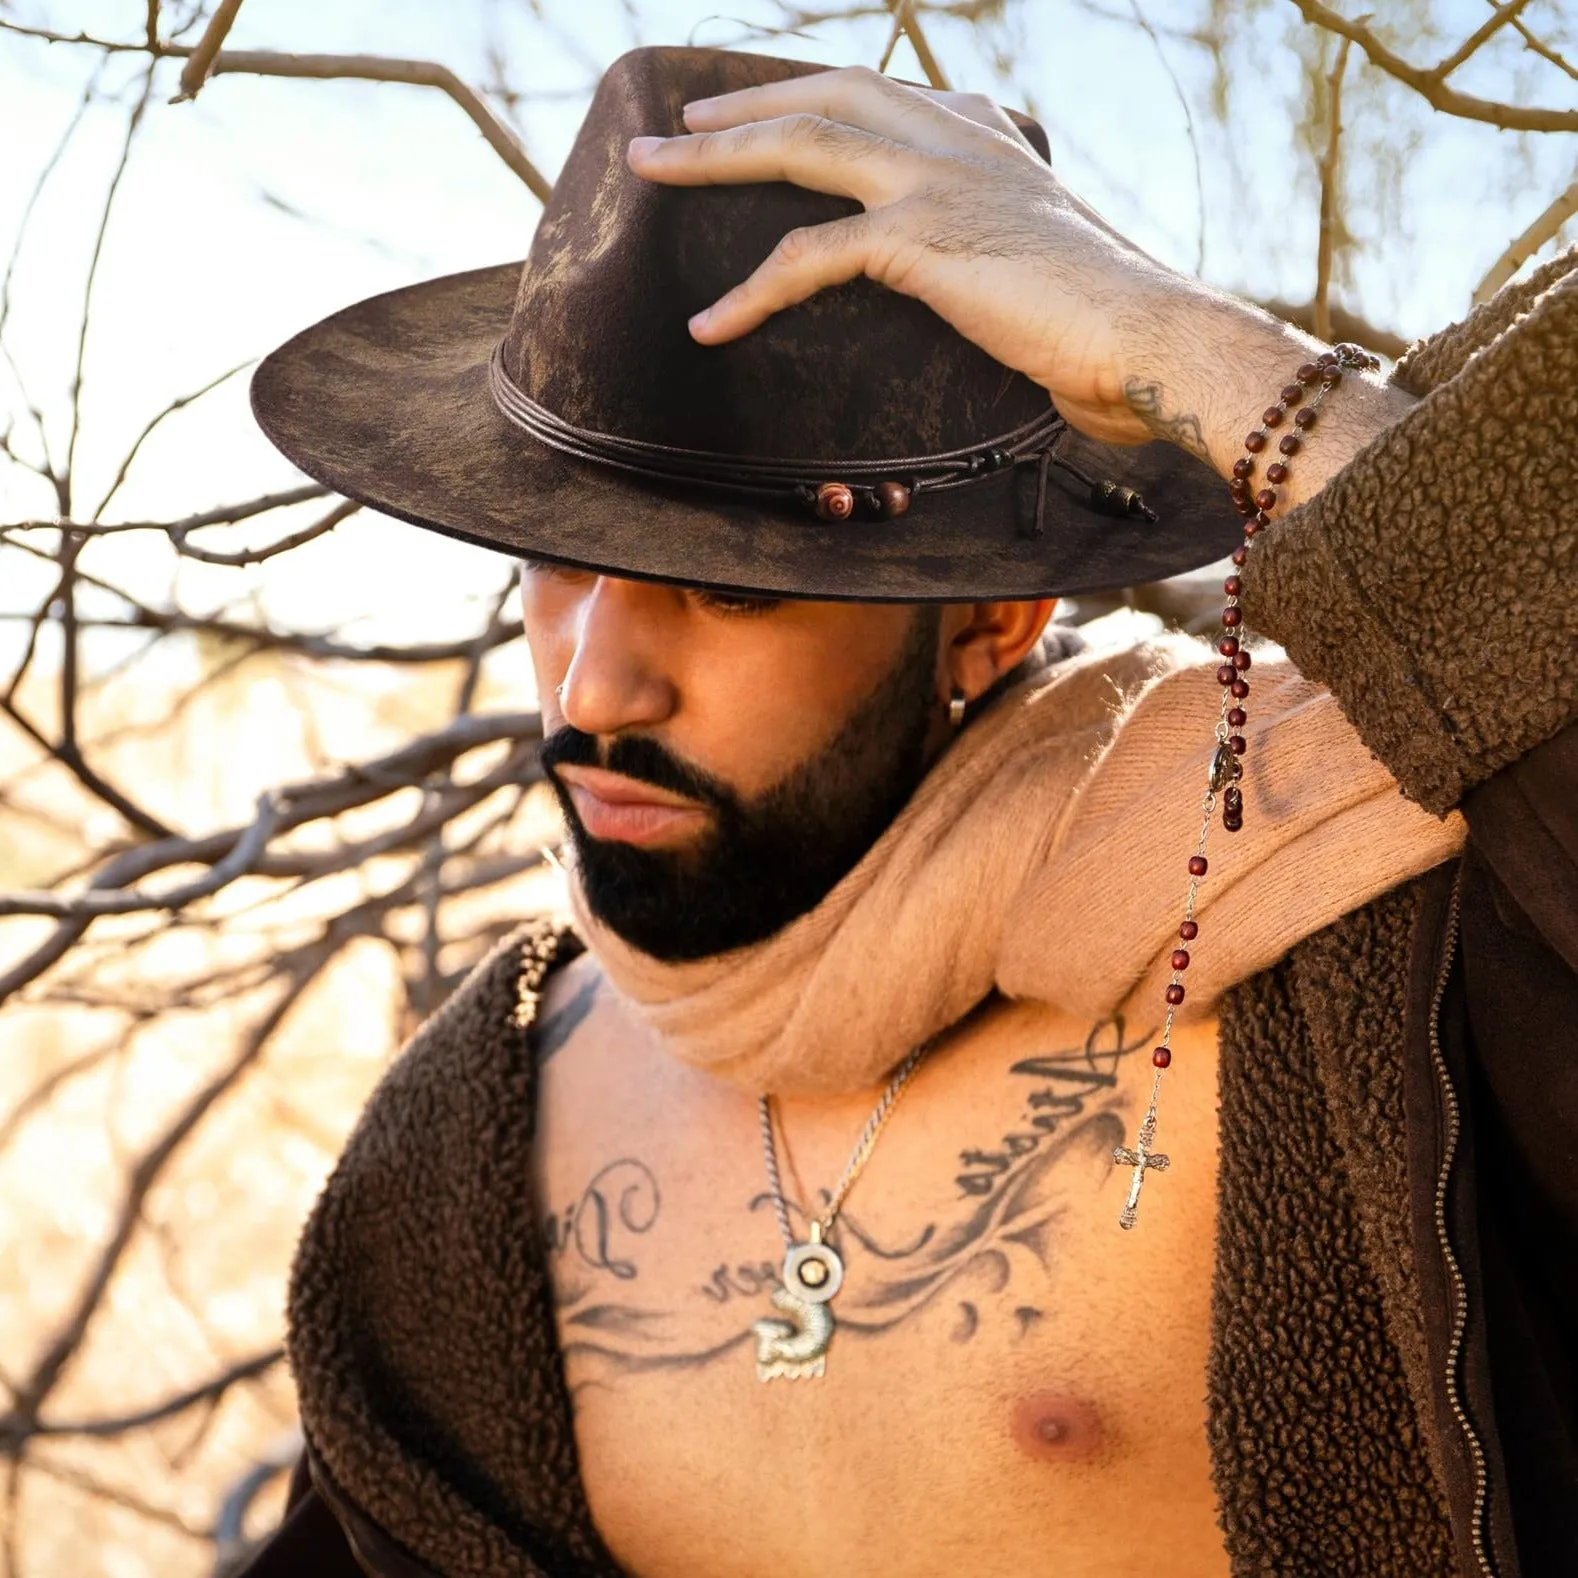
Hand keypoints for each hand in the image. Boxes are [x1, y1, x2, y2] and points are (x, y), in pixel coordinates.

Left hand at [626, 66, 1191, 447]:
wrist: (1154, 342)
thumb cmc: (1108, 329)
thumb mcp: (1042, 269)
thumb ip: (994, 255)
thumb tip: (980, 288)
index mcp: (989, 140)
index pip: (886, 95)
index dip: (815, 95)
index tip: (769, 104)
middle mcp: (960, 141)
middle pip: (828, 97)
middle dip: (745, 105)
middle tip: (680, 122)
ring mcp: (939, 180)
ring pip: (802, 144)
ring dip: (715, 156)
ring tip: (650, 169)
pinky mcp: (922, 238)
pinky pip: (809, 258)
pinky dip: (750, 293)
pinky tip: (707, 323)